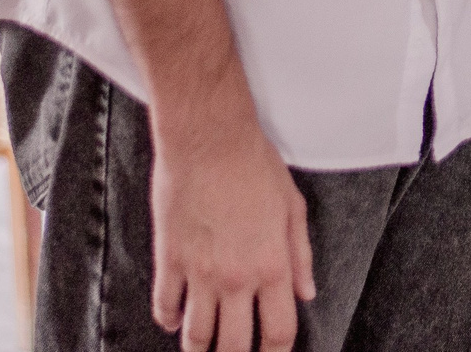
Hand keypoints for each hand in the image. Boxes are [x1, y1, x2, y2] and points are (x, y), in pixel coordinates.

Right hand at [148, 103, 314, 351]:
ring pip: (195, 336)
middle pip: (234, 345)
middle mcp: (236, 278)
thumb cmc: (254, 165)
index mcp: (272, 265)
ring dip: (199, 348)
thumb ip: (301, 255)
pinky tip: (176, 320)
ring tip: (204, 348)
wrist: (208, 140)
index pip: (278, 332)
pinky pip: (165, 306)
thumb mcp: (293, 207)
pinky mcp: (169, 260)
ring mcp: (199, 273)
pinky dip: (170, 320)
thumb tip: (306, 293)